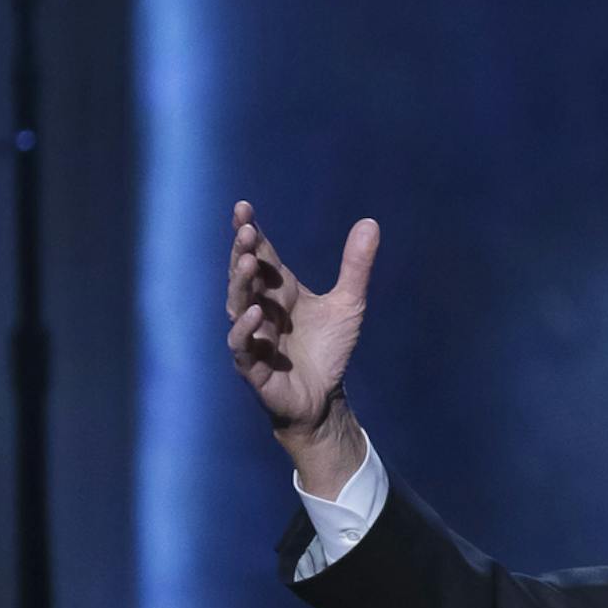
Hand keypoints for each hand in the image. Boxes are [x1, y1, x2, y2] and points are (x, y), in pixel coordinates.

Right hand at [225, 200, 379, 492]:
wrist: (324, 400)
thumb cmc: (328, 351)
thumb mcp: (348, 306)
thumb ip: (356, 266)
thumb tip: (371, 222)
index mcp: (278, 290)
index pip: (259, 254)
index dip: (250, 231)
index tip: (244, 208)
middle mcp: (260, 307)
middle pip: (244, 274)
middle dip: (242, 252)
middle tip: (245, 230)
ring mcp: (253, 335)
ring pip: (237, 304)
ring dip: (241, 284)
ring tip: (248, 263)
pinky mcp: (252, 366)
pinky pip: (242, 344)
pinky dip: (246, 328)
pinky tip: (256, 314)